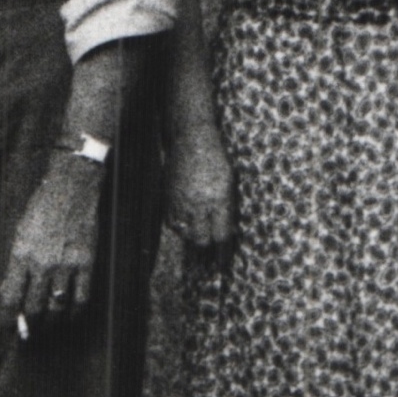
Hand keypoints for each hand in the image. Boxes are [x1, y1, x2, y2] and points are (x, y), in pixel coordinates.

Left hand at [0, 152, 100, 325]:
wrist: (71, 190)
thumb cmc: (41, 210)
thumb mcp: (20, 234)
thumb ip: (17, 264)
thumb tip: (14, 295)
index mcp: (20, 255)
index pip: (9, 298)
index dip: (7, 320)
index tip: (7, 330)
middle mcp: (42, 264)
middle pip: (33, 309)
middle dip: (29, 327)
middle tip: (28, 334)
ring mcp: (66, 265)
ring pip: (57, 309)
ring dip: (51, 324)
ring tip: (47, 328)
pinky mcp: (87, 264)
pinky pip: (81, 299)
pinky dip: (74, 314)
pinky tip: (69, 317)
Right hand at [167, 120, 236, 251]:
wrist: (191, 140)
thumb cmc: (216, 158)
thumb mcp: (229, 182)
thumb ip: (227, 207)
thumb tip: (227, 230)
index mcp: (219, 198)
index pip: (220, 234)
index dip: (223, 248)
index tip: (224, 256)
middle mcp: (198, 202)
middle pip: (200, 238)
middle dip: (206, 243)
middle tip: (210, 243)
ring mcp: (181, 200)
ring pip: (184, 232)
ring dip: (192, 235)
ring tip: (198, 231)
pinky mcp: (168, 196)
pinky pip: (171, 222)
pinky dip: (178, 226)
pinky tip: (185, 222)